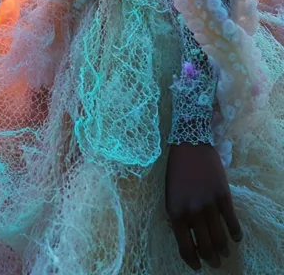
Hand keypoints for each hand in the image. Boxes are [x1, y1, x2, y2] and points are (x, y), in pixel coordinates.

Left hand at [166, 142, 241, 270]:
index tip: (197, 266)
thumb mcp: (170, 195)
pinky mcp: (223, 195)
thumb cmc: (176, 170)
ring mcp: (209, 204)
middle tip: (214, 262)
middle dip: (211, 259)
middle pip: (205, 246)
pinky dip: (235, 233)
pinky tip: (235, 237)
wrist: (189, 144)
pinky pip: (232, 221)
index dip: (192, 261)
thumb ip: (177, 217)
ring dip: (223, 249)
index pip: (185, 247)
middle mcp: (192, 211)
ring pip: (220, 238)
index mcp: (175, 212)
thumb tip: (187, 237)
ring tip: (224, 252)